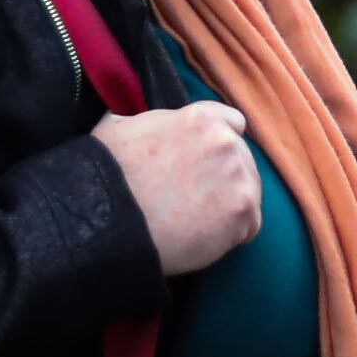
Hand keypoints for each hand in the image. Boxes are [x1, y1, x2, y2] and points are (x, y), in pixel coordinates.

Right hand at [94, 103, 262, 274]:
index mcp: (201, 117)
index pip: (233, 124)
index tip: (205, 164)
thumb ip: (152, 123)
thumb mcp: (120, 127)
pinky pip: (250, 225)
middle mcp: (226, 141)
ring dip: (230, 207)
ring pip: (249, 193)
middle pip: (244, 160)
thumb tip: (150, 126)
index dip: (217, 146)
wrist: (107, 221)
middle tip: (198, 200)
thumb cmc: (106, 175)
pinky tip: (205, 239)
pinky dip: (233, 235)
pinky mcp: (243, 212)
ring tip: (198, 223)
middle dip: (225, 178)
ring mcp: (238, 177)